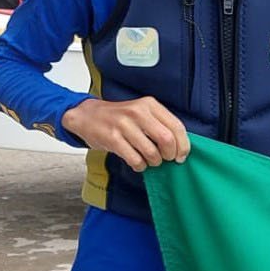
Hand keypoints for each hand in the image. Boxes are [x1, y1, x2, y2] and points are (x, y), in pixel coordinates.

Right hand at [61, 96, 189, 170]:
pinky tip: (137, 162)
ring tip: (149, 160)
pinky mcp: (112, 138)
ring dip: (154, 162)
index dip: (183, 145)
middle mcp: (138, 112)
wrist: (87, 115)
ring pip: (151, 152)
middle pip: (167, 139)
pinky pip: (135, 159)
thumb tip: (181, 147)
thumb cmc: (119, 118)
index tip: (181, 156)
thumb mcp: (142, 113)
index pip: (177, 126)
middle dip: (170, 155)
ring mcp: (124, 125)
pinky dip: (140, 165)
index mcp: (149, 105)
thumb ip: (161, 124)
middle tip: (166, 159)